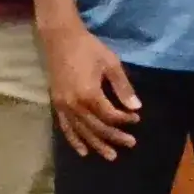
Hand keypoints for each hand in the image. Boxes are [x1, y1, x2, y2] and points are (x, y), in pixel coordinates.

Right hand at [41, 17, 141, 157]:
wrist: (60, 38)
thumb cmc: (88, 48)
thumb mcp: (111, 63)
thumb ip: (123, 87)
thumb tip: (136, 107)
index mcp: (89, 94)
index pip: (110, 115)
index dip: (124, 120)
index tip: (137, 119)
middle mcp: (74, 105)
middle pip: (97, 127)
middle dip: (115, 137)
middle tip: (131, 144)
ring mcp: (63, 106)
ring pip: (82, 131)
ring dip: (97, 144)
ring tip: (111, 156)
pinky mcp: (56, 104)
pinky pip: (65, 127)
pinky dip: (74, 140)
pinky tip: (83, 151)